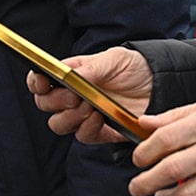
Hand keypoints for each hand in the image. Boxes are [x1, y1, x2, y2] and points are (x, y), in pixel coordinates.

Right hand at [27, 47, 152, 143]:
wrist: (160, 84)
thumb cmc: (133, 67)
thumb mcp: (113, 59)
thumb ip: (90, 68)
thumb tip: (68, 75)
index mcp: (69, 76)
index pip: (40, 82)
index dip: (35, 83)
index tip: (42, 82)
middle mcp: (72, 97)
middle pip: (45, 105)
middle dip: (54, 101)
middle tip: (73, 96)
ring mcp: (84, 115)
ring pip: (59, 124)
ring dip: (69, 117)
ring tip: (89, 106)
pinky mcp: (100, 132)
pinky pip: (83, 136)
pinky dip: (87, 128)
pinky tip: (99, 117)